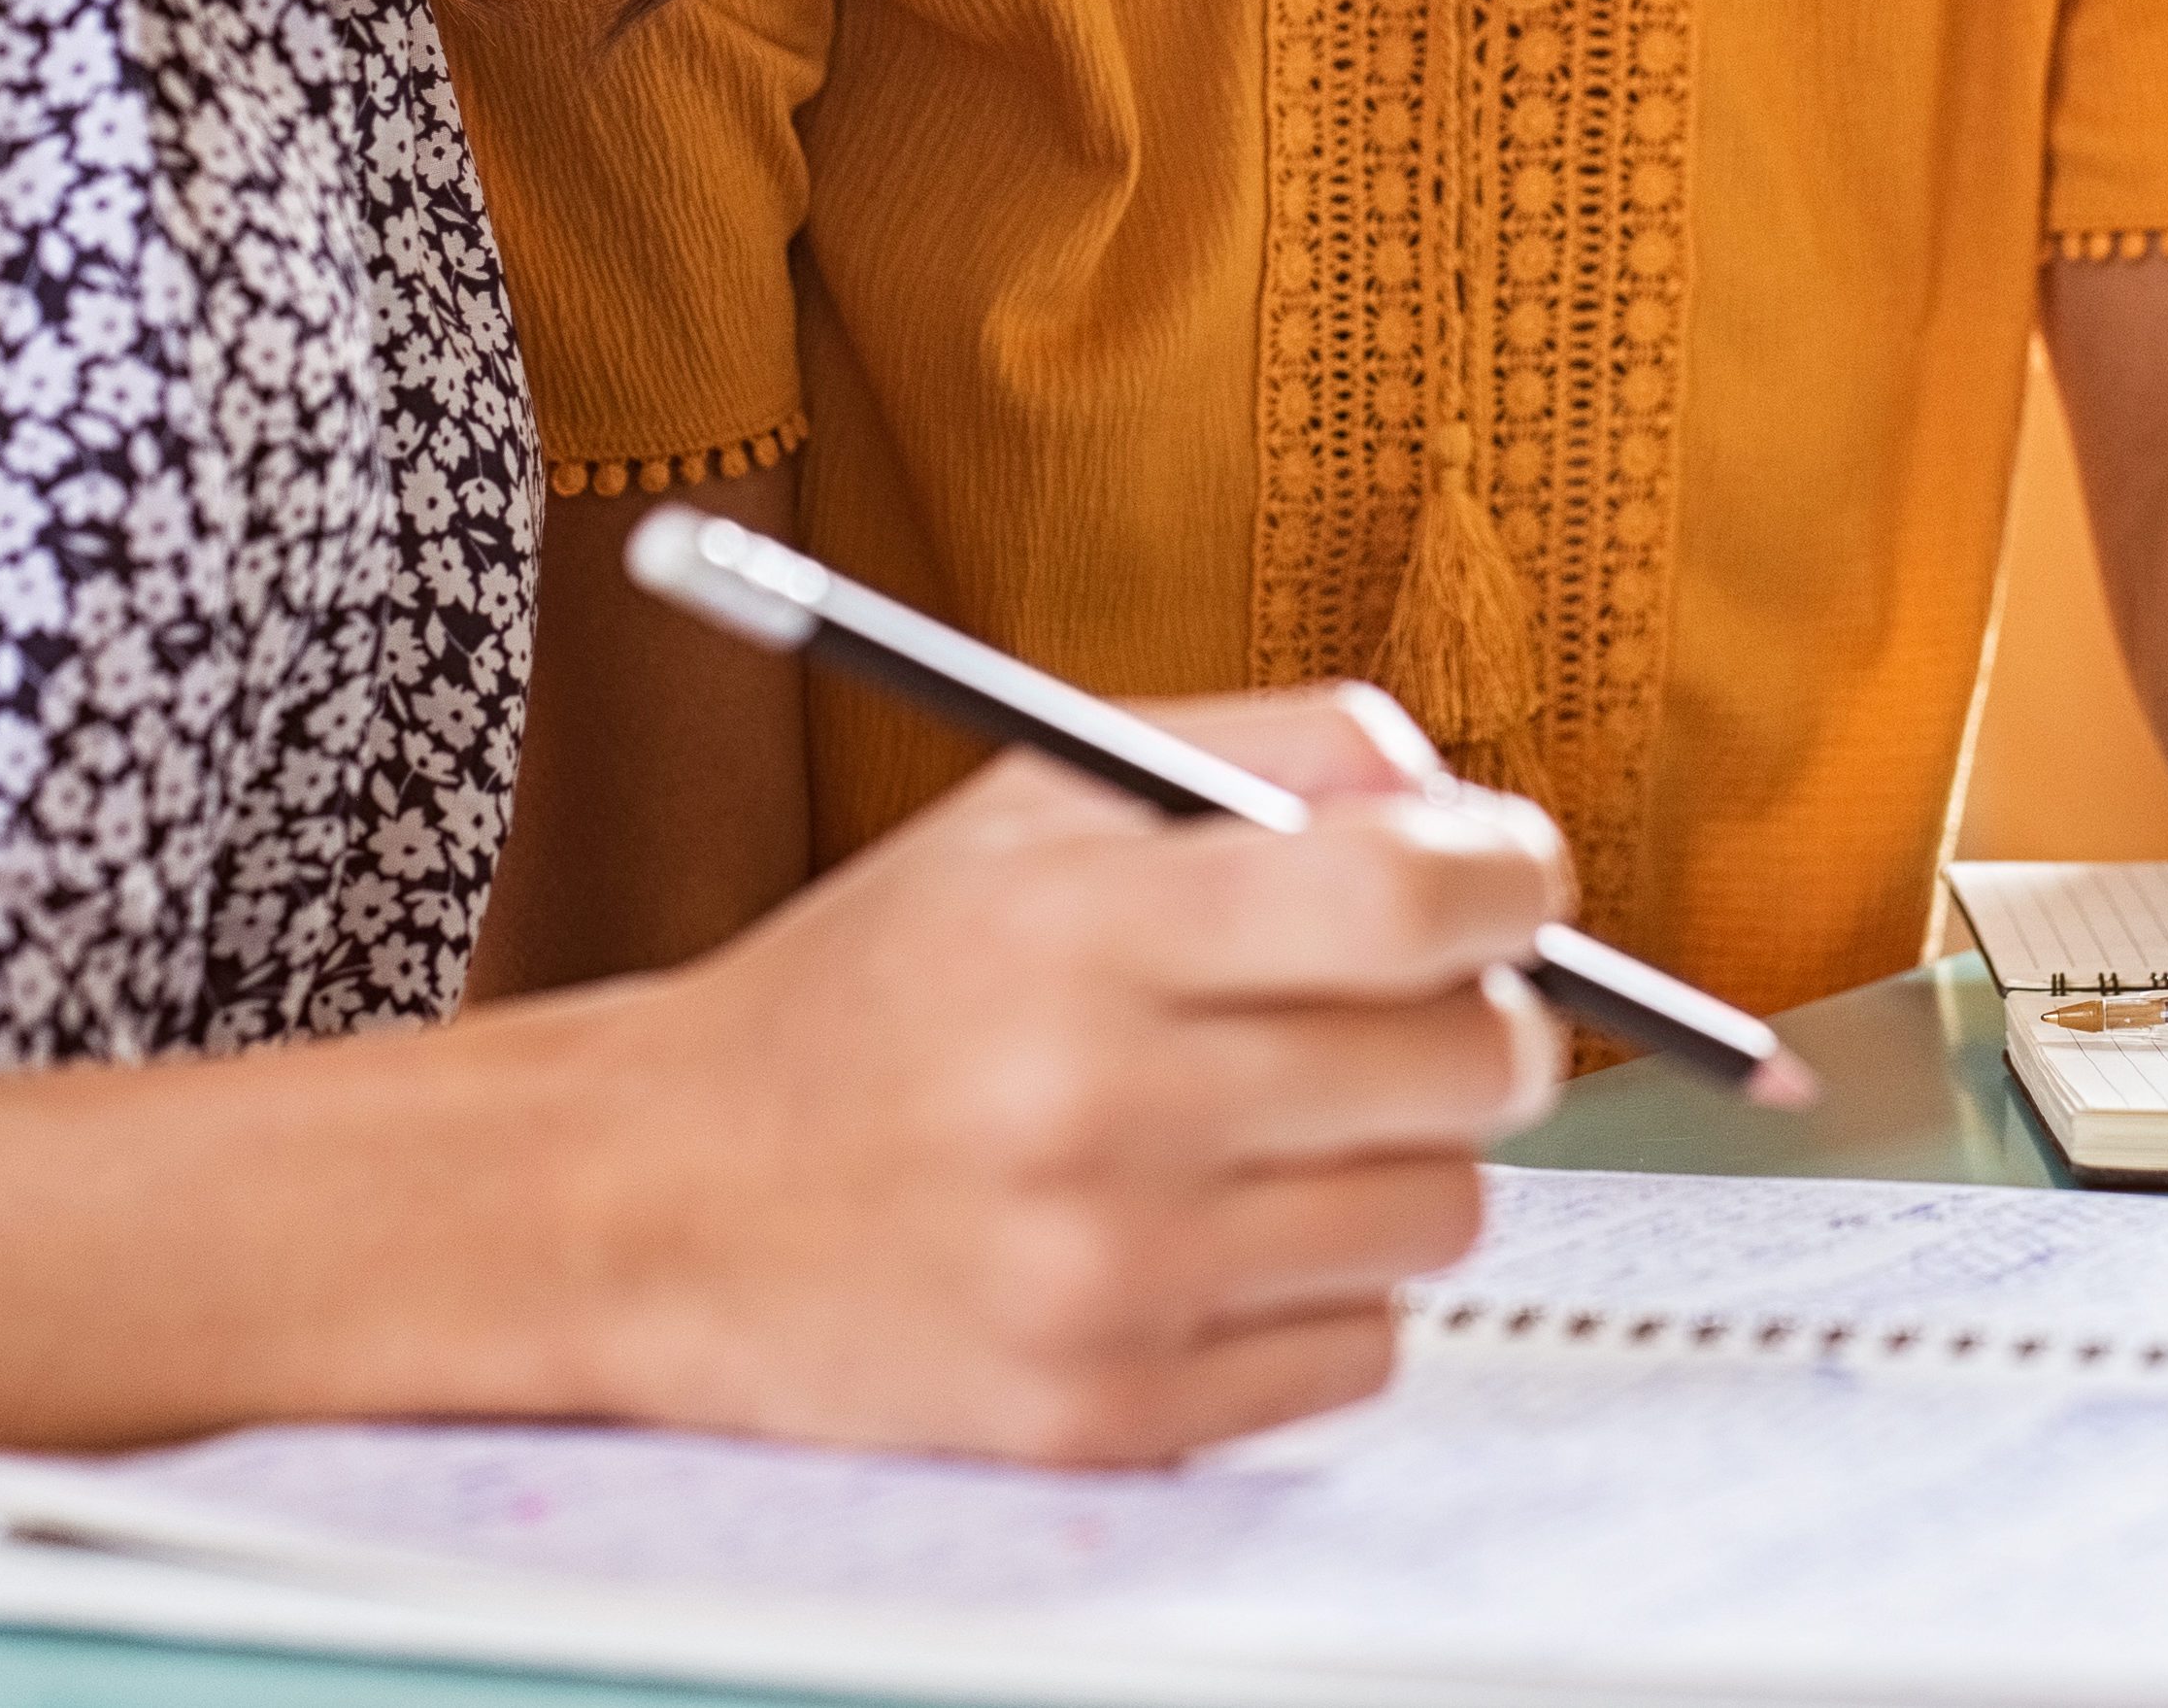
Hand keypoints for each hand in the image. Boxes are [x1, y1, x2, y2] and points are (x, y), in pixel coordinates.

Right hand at [554, 686, 1569, 1465]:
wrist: (655, 1200)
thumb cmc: (868, 991)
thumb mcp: (1028, 800)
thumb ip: (1262, 751)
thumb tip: (1462, 796)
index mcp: (1082, 928)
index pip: (1409, 894)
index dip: (1511, 873)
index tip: (1512, 878)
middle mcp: (1100, 1108)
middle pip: (1469, 1063)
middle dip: (1471, 1018)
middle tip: (1398, 1006)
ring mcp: (1111, 1281)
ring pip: (1441, 1213)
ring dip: (1394, 1161)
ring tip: (1271, 1125)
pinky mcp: (1112, 1417)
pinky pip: (1363, 1348)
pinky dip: (1321, 1290)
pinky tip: (1210, 1236)